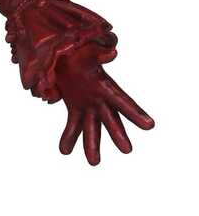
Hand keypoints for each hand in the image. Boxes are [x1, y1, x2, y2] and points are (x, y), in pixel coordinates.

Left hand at [55, 42, 153, 164]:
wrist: (65, 56)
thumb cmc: (80, 52)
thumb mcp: (88, 52)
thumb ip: (99, 54)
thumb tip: (112, 53)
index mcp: (106, 86)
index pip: (124, 102)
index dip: (136, 114)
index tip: (150, 126)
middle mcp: (100, 100)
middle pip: (111, 120)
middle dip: (118, 135)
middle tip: (127, 150)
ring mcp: (88, 106)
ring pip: (92, 128)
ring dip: (92, 145)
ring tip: (94, 163)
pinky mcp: (76, 109)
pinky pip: (72, 126)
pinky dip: (68, 138)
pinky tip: (65, 151)